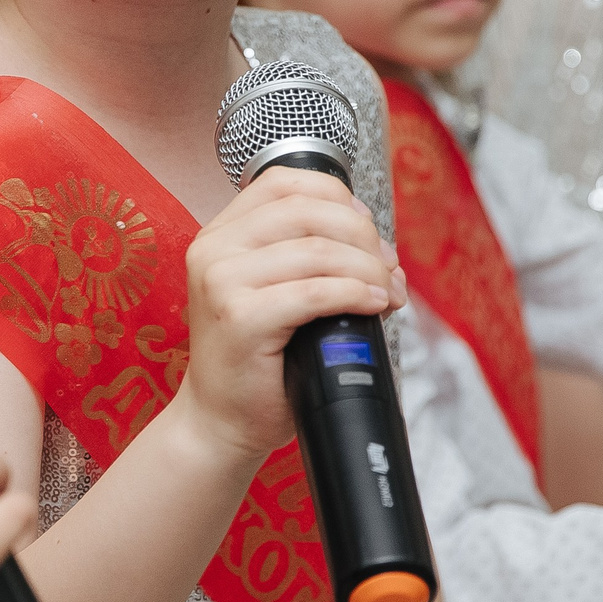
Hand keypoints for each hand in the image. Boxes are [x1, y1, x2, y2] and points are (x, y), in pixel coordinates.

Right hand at [178, 166, 400, 461]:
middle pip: (308, 212)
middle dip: (363, 236)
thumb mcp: (270, 291)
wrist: (221, 419)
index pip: (283, 182)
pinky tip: (375, 304)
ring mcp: (222, 282)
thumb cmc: (255, 359)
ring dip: (369, 268)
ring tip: (389, 291)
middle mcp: (213, 249)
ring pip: (318, 252)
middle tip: (389, 267)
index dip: (337, 196)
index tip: (367, 227)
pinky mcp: (241, 319)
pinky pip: (316, 292)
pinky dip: (356, 294)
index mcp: (219, 234)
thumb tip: (376, 244)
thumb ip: (303, 255)